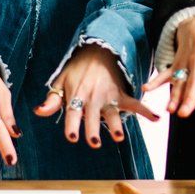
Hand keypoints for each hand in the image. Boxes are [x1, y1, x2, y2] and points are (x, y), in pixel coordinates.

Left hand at [35, 45, 157, 147]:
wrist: (98, 50)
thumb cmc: (77, 70)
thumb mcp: (60, 81)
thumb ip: (52, 100)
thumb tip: (38, 112)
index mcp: (76, 95)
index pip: (72, 113)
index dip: (71, 125)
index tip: (72, 137)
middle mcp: (92, 98)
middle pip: (92, 117)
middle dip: (93, 128)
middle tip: (93, 142)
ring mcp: (108, 97)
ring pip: (112, 113)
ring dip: (115, 125)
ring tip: (118, 137)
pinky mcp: (121, 94)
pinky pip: (134, 103)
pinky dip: (146, 110)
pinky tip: (156, 118)